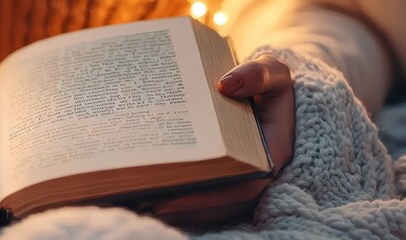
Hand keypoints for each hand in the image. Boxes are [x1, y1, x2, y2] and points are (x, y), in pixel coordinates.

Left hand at [151, 54, 294, 225]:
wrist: (265, 91)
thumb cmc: (267, 82)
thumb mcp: (273, 71)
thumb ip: (258, 73)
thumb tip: (226, 84)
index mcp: (272, 153)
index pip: (243, 186)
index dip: (208, 198)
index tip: (173, 198)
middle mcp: (258, 174)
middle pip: (220, 203)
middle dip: (184, 206)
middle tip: (145, 202)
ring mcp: (241, 179)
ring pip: (211, 205)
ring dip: (178, 208)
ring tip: (139, 201)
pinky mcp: (226, 179)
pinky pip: (205, 198)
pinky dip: (179, 199)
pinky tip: (148, 193)